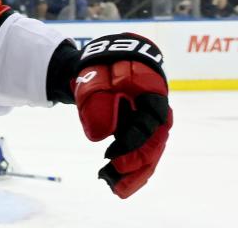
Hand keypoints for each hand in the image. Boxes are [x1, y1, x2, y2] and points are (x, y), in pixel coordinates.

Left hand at [73, 33, 171, 197]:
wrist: (103, 61)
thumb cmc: (101, 67)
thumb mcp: (95, 78)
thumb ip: (100, 102)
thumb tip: (103, 135)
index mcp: (150, 93)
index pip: (148, 123)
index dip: (132, 142)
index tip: (111, 156)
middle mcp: (155, 112)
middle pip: (154, 144)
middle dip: (136, 166)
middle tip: (114, 182)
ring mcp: (149, 123)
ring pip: (149, 153)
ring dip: (134, 173)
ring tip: (115, 188)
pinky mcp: (139, 132)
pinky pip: (141, 154)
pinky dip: (131, 169)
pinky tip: (116, 183)